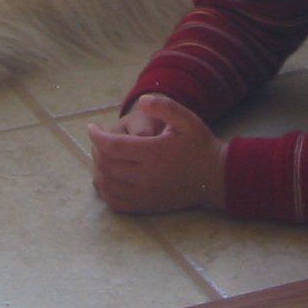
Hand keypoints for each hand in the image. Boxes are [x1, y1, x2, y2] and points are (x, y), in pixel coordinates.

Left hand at [87, 94, 227, 214]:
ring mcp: (145, 194)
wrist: (215, 178)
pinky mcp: (146, 206)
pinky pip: (115, 202)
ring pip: (107, 184)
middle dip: (95, 150)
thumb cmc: (200, 146)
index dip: (96, 136)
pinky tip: (107, 178)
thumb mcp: (187, 120)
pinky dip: (105, 190)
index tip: (91, 127)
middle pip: (106, 165)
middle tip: (96, 140)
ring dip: (97, 169)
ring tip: (100, 157)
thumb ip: (164, 107)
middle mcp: (146, 176)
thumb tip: (142, 101)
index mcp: (153, 152)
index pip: (112, 146)